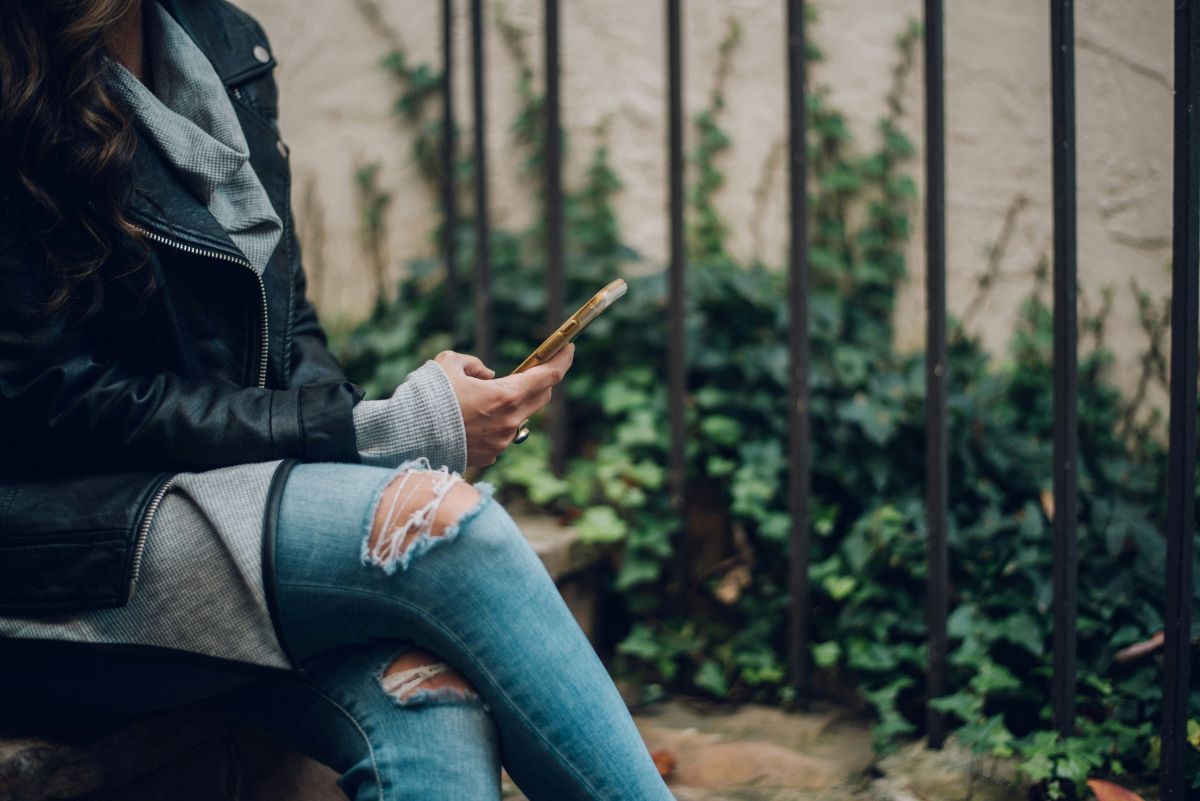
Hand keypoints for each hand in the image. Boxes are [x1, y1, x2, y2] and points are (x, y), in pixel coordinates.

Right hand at [434, 344, 574, 465]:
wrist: (408, 437)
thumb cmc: (428, 397)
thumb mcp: (449, 364)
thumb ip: (473, 364)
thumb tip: (487, 376)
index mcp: (504, 396)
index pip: (548, 376)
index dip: (562, 360)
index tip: (569, 349)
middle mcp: (509, 422)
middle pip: (541, 397)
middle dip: (541, 381)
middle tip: (534, 369)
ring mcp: (501, 442)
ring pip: (522, 417)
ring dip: (516, 403)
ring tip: (494, 394)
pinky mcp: (490, 455)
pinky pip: (504, 434)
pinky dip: (499, 422)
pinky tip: (479, 417)